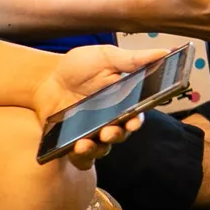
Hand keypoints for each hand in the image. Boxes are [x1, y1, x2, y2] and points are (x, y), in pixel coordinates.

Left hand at [31, 44, 164, 169]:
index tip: (133, 122)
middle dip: (117, 135)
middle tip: (109, 131)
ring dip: (97, 148)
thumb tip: (164, 51)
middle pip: (121, 134)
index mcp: (123, 100)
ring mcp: (92, 132)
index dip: (137, 120)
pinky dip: (81, 157)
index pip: (136, 114)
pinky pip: (82, 157)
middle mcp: (111, 119)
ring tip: (85, 143)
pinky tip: (75, 148)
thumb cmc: (79, 66)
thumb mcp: (106, 57)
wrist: (46, 78)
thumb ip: (133, 58)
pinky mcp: (74, 142)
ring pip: (103, 148)